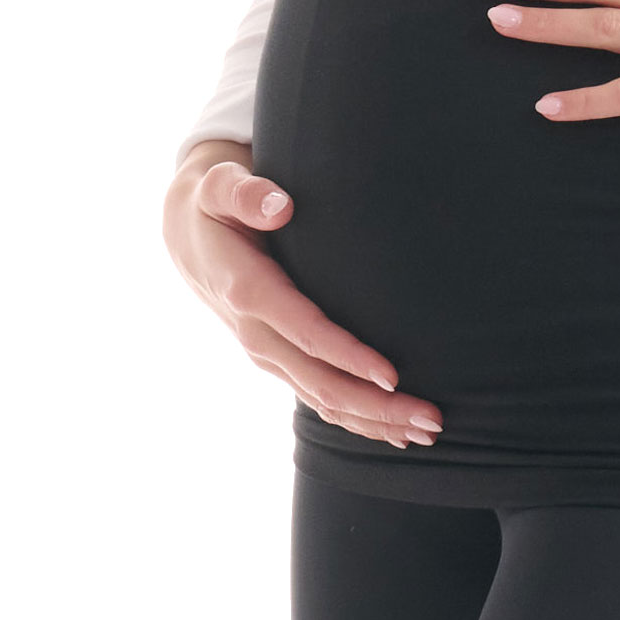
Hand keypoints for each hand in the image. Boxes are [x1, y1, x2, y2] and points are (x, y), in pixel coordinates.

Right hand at [162, 145, 442, 449]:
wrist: (187, 235)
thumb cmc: (214, 204)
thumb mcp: (218, 186)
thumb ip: (244, 191)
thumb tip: (278, 206)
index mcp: (248, 292)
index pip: (306, 334)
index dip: (348, 358)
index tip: (392, 375)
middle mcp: (256, 334)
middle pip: (321, 383)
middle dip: (377, 406)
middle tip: (432, 419)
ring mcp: (266, 354)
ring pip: (323, 401)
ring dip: (375, 422)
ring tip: (428, 433)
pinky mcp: (277, 361)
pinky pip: (318, 399)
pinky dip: (357, 419)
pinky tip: (396, 433)